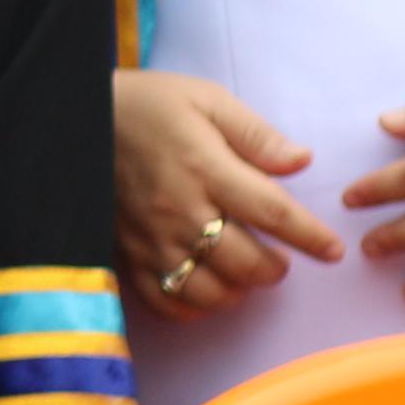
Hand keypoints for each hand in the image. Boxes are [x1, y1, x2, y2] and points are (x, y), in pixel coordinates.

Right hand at [113, 70, 336, 317]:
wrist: (71, 122)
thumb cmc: (148, 107)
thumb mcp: (205, 99)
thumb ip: (255, 134)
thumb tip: (302, 161)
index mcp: (205, 167)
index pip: (272, 213)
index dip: (310, 237)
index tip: (333, 251)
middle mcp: (179, 211)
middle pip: (245, 263)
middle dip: (275, 269)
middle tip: (279, 259)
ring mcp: (151, 240)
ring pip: (209, 292)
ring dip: (237, 290)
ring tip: (243, 274)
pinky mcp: (127, 256)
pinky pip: (167, 302)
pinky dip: (195, 305)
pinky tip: (206, 286)